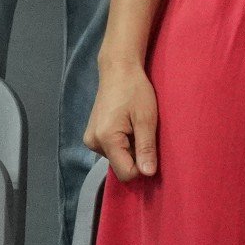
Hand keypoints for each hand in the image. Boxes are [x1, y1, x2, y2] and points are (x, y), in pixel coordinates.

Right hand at [84, 60, 159, 180]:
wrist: (118, 71)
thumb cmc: (135, 90)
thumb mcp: (146, 118)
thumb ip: (146, 147)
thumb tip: (148, 174)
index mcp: (106, 139)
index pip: (125, 172)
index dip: (142, 167)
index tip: (153, 150)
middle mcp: (93, 143)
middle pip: (121, 165)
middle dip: (136, 154)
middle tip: (145, 131)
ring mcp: (90, 139)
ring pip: (117, 157)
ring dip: (130, 146)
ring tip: (136, 125)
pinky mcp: (92, 135)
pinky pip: (112, 148)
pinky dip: (123, 141)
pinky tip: (128, 124)